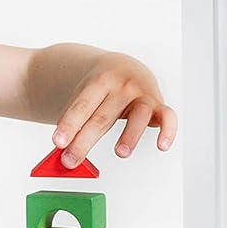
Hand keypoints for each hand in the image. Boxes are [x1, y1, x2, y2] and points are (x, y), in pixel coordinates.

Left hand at [52, 52, 176, 166]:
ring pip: (138, 115)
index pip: (82, 106)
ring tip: (120, 153)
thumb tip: (65, 154)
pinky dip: (168, 131)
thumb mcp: (84, 97)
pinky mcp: (159, 104)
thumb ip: (76, 123)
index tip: (58, 143)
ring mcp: (143, 94)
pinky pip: (168, 117)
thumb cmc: (100, 90)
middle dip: (85, 141)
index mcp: (99, 80)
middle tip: (70, 161)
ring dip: (130, 135)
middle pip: (103, 117)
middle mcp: (122, 85)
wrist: (123, 67)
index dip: (70, 125)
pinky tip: (162, 146)